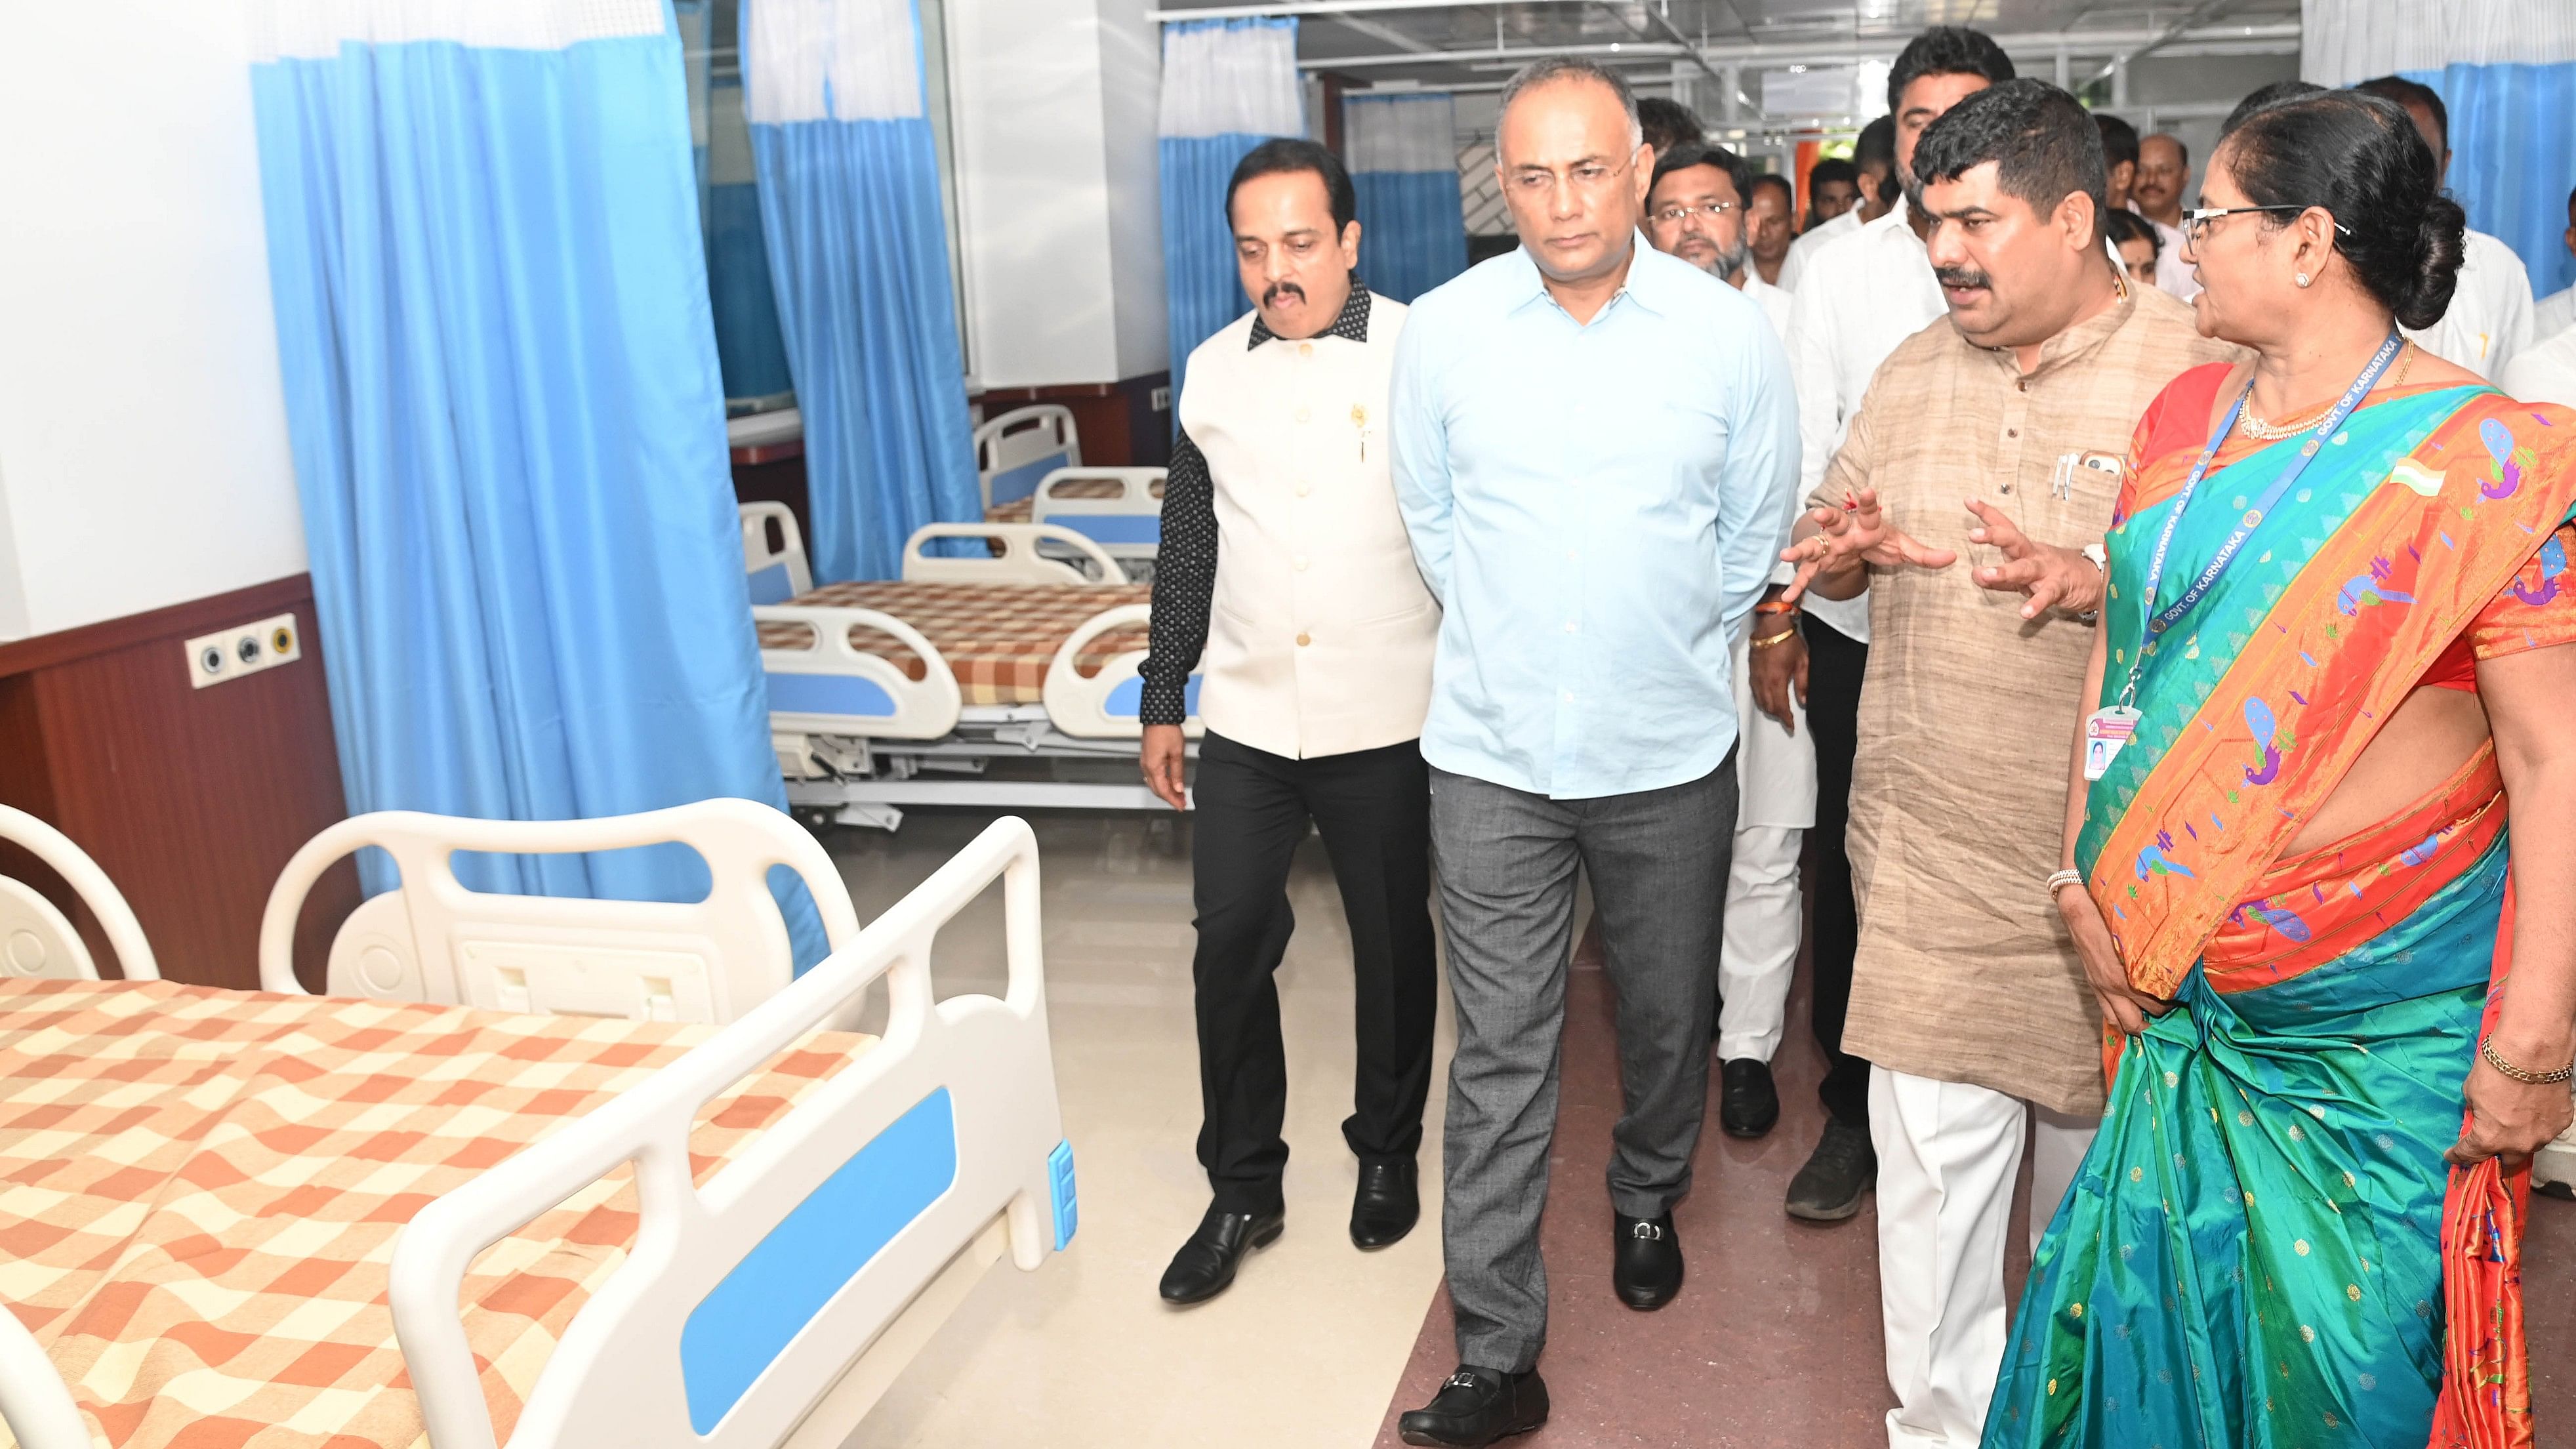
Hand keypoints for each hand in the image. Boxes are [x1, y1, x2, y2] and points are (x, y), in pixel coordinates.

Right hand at [1140, 724, 1188, 810]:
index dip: (1173, 800)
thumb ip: (1177, 773)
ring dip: (1166, 790)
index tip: (1181, 806)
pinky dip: (1162, 781)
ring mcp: (1145, 762)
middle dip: (1170, 797)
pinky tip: (1170, 782)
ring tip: (1178, 794)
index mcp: (1153, 767)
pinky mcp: (1147, 757)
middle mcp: (1146, 766)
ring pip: (1154, 783)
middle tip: (1181, 802)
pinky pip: (1153, 775)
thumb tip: (1179, 787)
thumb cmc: (1166, 729)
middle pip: (1157, 789)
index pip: (1163, 791)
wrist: (1158, 715)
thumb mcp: (1177, 753)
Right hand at [1748, 623, 1804, 732]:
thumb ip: (1803, 684)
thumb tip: (1803, 701)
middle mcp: (1763, 683)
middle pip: (1768, 707)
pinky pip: (1754, 693)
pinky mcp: (1751, 672)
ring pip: (1760, 701)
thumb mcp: (1802, 662)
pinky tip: (1767, 699)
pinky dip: (1761, 700)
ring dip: (1769, 709)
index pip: (1781, 707)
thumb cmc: (1789, 642)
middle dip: (1778, 716)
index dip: (1786, 719)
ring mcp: (1755, 678)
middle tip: (1787, 719)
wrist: (1770, 627)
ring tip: (1778, 711)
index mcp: (1777, 681)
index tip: (1791, 726)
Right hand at [1779, 487, 1957, 604]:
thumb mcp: (1904, 548)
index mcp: (1867, 525)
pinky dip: (1798, 585)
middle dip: (1827, 518)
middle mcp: (1845, 531)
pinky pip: (1808, 573)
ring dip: (1800, 549)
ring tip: (1786, 555)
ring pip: (1813, 545)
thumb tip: (1953, 558)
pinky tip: (1789, 598)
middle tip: (1821, 514)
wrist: (1858, 546)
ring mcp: (1830, 546)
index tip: (1868, 490)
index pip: (1868, 511)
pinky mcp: (1821, 562)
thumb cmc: (1881, 542)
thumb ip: (1925, 554)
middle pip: (1835, 521)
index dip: (1867, 501)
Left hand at [1965, 500, 2103, 619]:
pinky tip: (2025, 613)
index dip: (1987, 514)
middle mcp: (2034, 555)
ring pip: (2025, 568)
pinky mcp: (2059, 588)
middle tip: (1972, 534)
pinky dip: (2036, 604)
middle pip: (2014, 541)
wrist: (2094, 579)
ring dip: (2005, 571)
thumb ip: (1999, 578)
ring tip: (1985, 574)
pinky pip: (2046, 595)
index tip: (1969, 500)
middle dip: (1994, 536)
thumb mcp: (2024, 574)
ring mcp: (2047, 571)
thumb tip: (1975, 575)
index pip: (2005, 527)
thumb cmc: (2053, 573)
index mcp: (2025, 548)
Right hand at [2058, 882, 2172, 1035]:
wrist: (2077, 910)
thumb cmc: (2109, 917)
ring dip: (2134, 1025)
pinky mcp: (2092, 984)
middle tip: (2173, 1020)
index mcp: (2123, 977)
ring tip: (2152, 1023)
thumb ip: (2156, 950)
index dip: (2172, 1007)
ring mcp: (2098, 988)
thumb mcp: (2136, 934)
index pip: (2153, 1005)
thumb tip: (2183, 956)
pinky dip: (2119, 1016)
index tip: (2187, 1004)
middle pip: (2134, 1022)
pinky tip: (2132, 1012)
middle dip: (2154, 1027)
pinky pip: (2106, 1011)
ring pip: (2116, 1021)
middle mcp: (2110, 988)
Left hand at [2445, 1044, 2575, 1167]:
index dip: (2459, 1155)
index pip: (2470, 1154)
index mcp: (2490, 1137)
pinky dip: (2537, 1124)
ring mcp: (2543, 1135)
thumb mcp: (2471, 1092)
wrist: (2533, 1053)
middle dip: (2495, 1152)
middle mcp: (2519, 1143)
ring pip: (2529, 1146)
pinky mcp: (2562, 1123)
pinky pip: (2546, 1130)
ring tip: (2513, 1122)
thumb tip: (2479, 1114)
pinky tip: (2532, 1111)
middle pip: (2506, 1159)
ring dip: (2519, 1139)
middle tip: (2488, 1142)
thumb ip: (2475, 1111)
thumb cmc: (2497, 1069)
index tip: (2452, 1155)